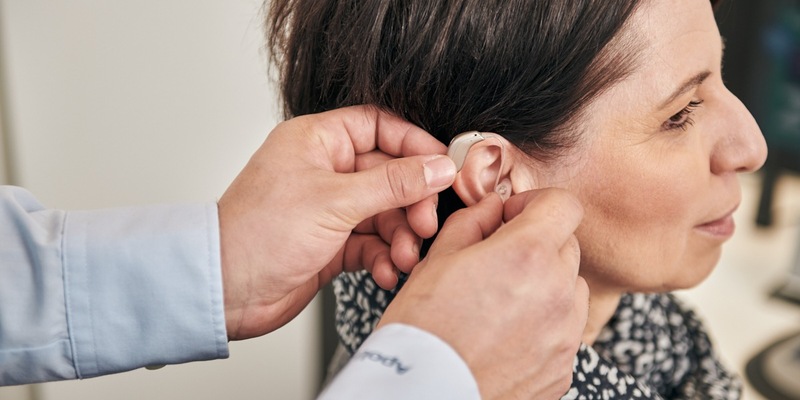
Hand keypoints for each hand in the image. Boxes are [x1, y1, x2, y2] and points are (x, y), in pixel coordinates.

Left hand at [218, 105, 455, 339]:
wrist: (225, 290)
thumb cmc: (259, 234)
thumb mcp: (336, 201)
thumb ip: (394, 183)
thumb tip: (438, 167)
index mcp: (317, 141)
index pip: (378, 126)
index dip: (413, 144)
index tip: (441, 166)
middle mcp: (324, 170)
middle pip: (388, 174)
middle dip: (411, 201)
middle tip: (424, 224)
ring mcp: (328, 208)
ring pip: (383, 212)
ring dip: (399, 236)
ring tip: (403, 257)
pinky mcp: (330, 243)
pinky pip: (370, 243)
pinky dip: (383, 257)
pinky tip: (386, 271)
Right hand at [378, 190, 588, 398]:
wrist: (424, 393)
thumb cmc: (424, 330)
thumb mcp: (436, 259)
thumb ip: (472, 221)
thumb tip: (492, 208)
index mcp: (527, 254)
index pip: (564, 205)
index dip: (535, 204)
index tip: (514, 218)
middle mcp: (557, 291)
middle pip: (567, 246)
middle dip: (536, 244)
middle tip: (498, 262)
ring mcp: (565, 333)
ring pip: (571, 289)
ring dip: (546, 284)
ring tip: (503, 302)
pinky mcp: (563, 367)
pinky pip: (565, 330)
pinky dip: (544, 325)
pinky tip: (506, 333)